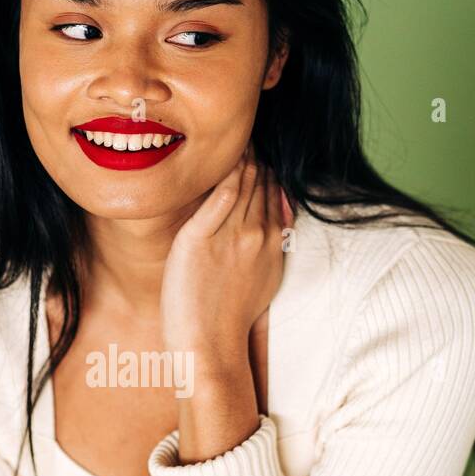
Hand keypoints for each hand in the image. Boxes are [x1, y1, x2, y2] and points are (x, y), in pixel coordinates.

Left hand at [159, 143, 291, 374]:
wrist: (209, 348)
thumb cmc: (227, 320)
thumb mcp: (261, 281)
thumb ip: (267, 249)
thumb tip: (272, 223)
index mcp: (272, 243)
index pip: (273, 190)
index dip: (264, 166)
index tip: (253, 147)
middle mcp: (258, 234)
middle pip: (259, 180)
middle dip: (252, 154)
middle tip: (240, 127)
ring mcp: (232, 236)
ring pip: (241, 181)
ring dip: (238, 155)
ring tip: (230, 133)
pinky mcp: (201, 240)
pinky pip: (218, 196)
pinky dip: (221, 172)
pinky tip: (219, 154)